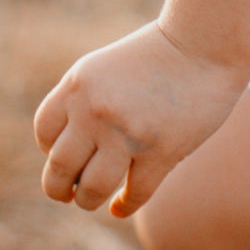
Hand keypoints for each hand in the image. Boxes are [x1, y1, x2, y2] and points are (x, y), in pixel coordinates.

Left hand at [32, 21, 246, 218]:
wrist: (205, 42)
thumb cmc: (159, 52)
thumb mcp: (106, 66)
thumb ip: (84, 100)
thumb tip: (69, 147)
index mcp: (78, 83)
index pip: (44, 131)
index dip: (50, 150)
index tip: (63, 155)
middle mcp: (95, 109)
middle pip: (59, 167)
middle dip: (59, 189)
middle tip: (67, 194)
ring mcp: (126, 133)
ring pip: (92, 189)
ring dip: (88, 200)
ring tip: (93, 199)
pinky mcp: (160, 152)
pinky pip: (134, 194)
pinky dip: (124, 206)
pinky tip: (120, 207)